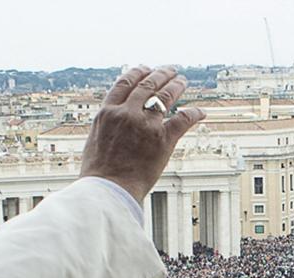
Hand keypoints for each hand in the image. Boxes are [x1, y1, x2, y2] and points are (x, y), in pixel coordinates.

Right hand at [79, 65, 205, 202]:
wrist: (107, 192)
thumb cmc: (97, 174)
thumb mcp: (94, 141)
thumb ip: (105, 126)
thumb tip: (110, 121)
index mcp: (107, 113)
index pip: (124, 83)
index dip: (137, 72)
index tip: (145, 69)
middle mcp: (126, 114)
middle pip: (147, 84)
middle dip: (161, 74)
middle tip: (170, 70)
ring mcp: (145, 125)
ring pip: (166, 95)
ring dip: (176, 85)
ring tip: (182, 81)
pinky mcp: (163, 140)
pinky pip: (183, 119)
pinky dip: (193, 114)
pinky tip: (200, 112)